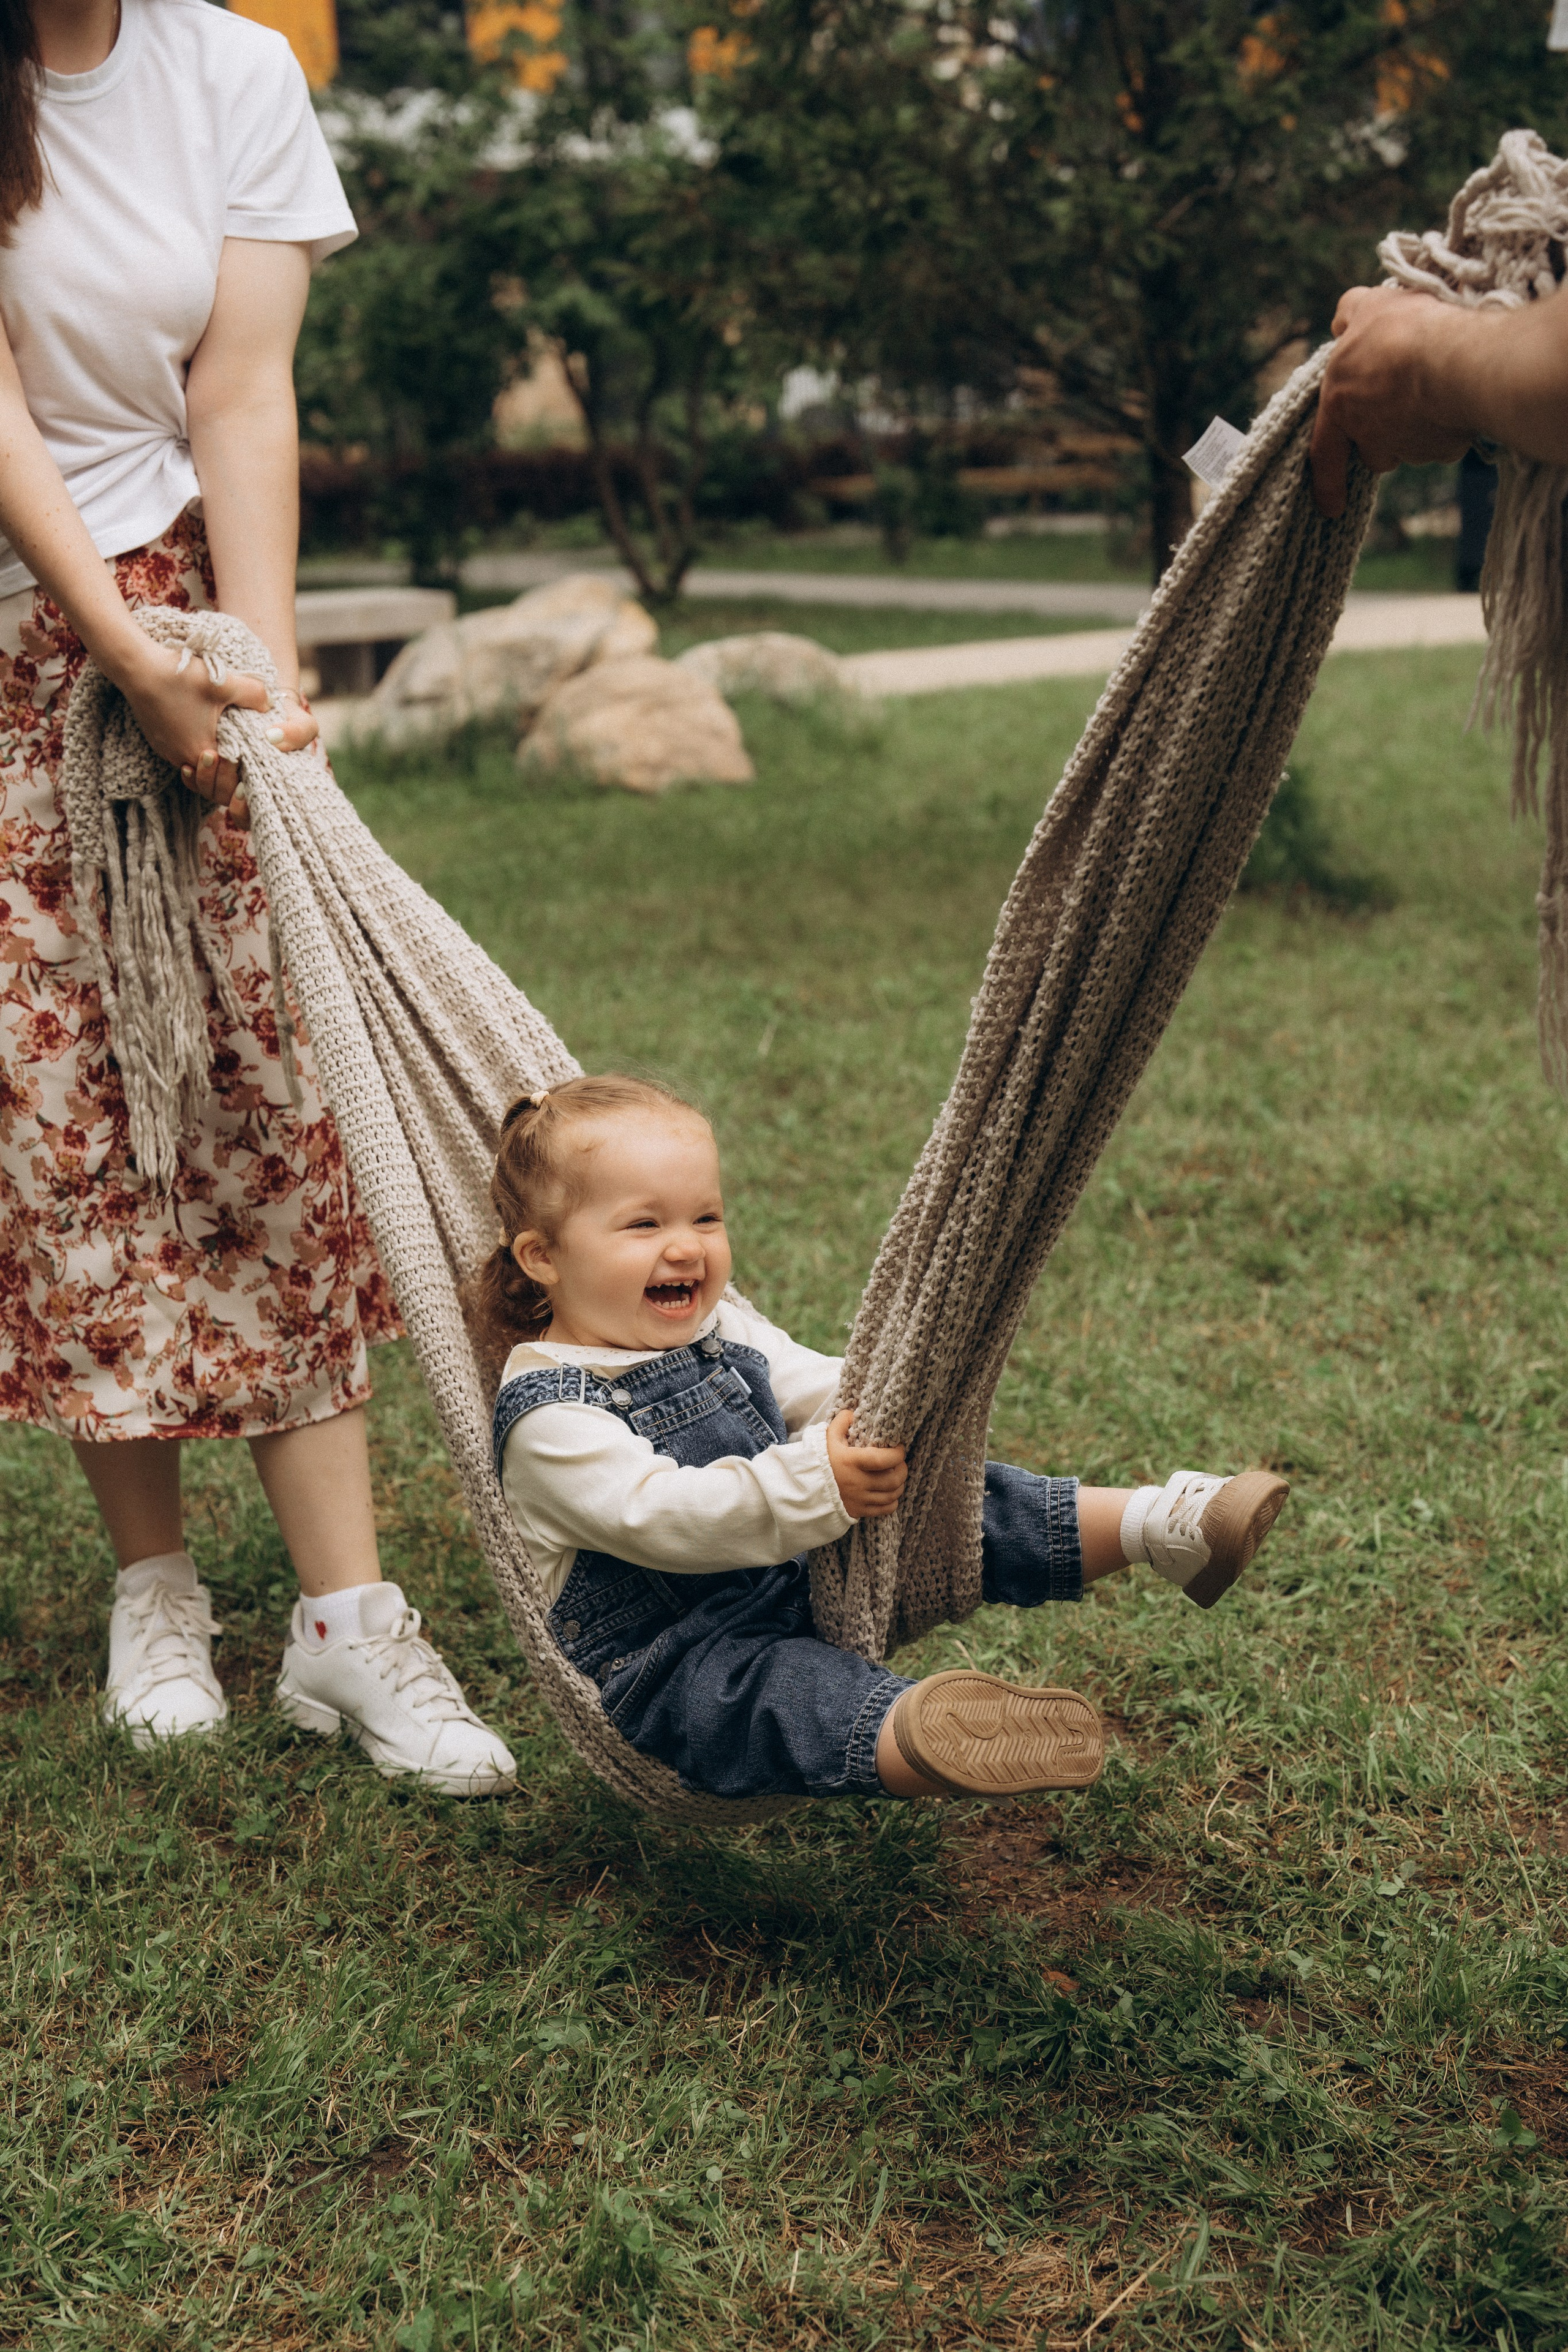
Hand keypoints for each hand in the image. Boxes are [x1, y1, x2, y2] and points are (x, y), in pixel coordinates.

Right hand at [112, 638, 268, 817]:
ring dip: (213, 760)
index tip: (255, 759)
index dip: (244, 774)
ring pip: (197, 767)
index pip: (229, 780)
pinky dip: (197, 748)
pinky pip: (183, 754)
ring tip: (227, 742)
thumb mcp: (225, 683)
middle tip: (244, 755)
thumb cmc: (179, 677)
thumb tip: (272, 704)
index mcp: (201, 753)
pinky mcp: (158, 742)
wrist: (136, 666)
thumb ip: (255, 694)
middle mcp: (181, 759)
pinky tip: (205, 729)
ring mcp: (167, 751)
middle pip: (212, 779)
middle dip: (229, 771)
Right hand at [827, 1408, 906, 1519]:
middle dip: (902, 1470)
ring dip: (899, 1485)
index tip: (899, 1448)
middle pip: (893, 1479)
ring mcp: (859, 1499)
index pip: (885, 1459)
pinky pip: (885, 1510)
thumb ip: (841, 1422)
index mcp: (852, 1461)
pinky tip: (889, 1494)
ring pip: (892, 1495)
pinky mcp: (858, 1511)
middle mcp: (858, 1482)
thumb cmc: (820, 1461)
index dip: (898, 1454)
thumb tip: (853, 1413)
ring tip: (895, 1477)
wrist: (805, 1488)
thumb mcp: (827, 1438)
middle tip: (899, 1463)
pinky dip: (892, 1502)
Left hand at [1311, 283, 1474, 517]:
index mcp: (1339, 405)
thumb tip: (1341, 322)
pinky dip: (1448, 428)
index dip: (1326, 483)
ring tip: (1434, 392)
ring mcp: (1406, 446)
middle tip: (1401, 404)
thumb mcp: (1370, 305)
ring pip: (1408, 449)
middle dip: (1383, 439)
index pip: (1324, 453)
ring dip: (1416, 431)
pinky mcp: (1441, 450)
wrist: (1451, 358)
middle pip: (1373, 452)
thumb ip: (1351, 313)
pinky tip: (1457, 399)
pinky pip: (1443, 445)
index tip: (1330, 508)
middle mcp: (1369, 435)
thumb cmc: (1403, 331)